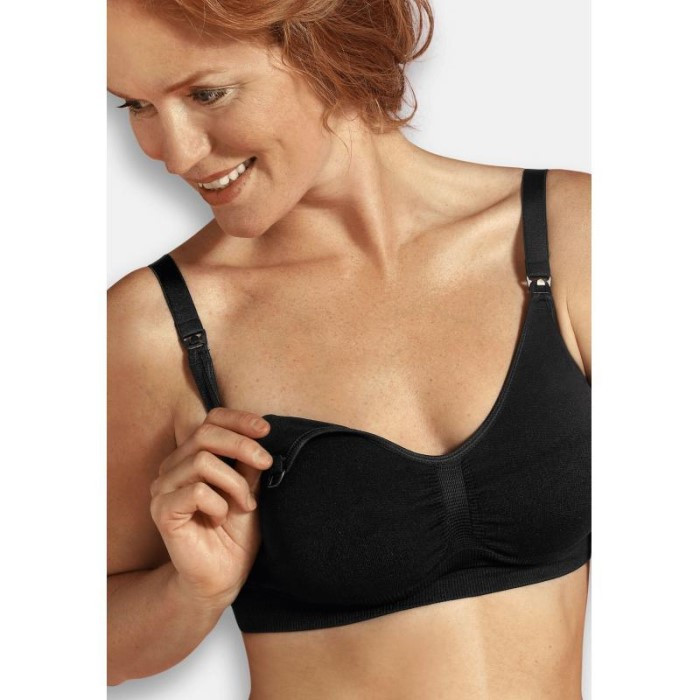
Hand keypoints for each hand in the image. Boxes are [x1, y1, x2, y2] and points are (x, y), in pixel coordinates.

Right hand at [149, 408, 273, 608]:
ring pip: (203, 461)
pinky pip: (196, 491)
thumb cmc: (236, 533)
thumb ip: (249, 463)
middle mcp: (172, 468)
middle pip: (206, 434)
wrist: (223, 577)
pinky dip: (218, 503)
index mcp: (192, 457)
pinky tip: (221, 518)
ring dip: (234, 483)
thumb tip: (259, 434)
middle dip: (242, 446)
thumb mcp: (250, 490)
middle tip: (265, 463)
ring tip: (244, 504)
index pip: (210, 420)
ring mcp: (163, 488)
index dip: (238, 419)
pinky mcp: (162, 510)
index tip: (265, 429)